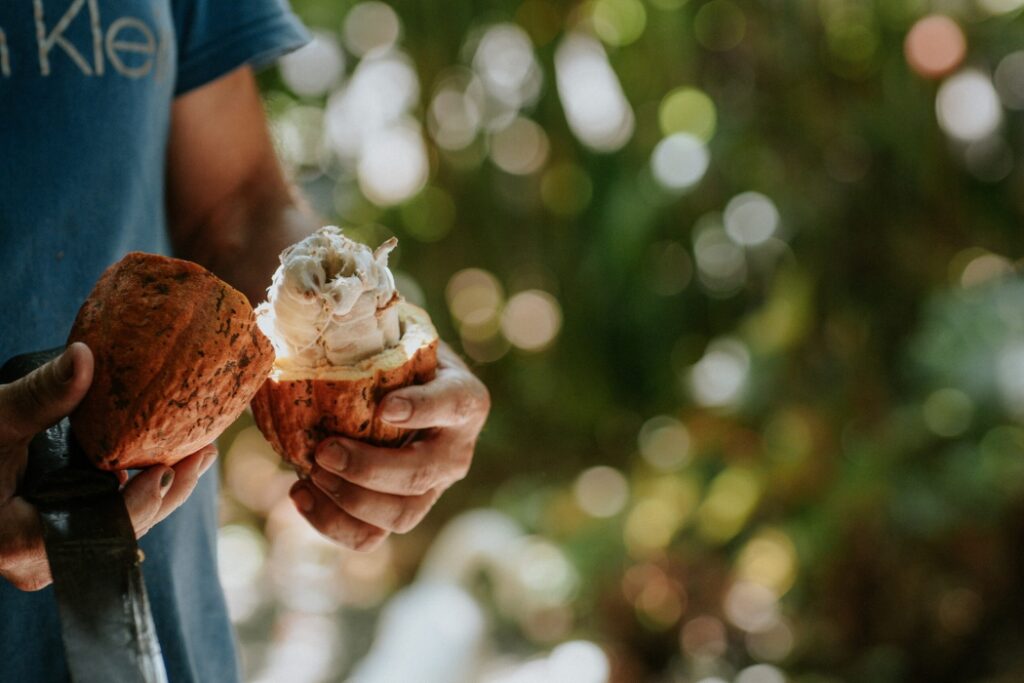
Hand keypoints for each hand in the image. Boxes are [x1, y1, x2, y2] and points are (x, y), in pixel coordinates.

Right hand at [0, 342, 217, 590]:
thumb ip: (40, 396)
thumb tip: (86, 356)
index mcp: (18, 541)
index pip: (98, 532)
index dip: (139, 502)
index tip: (168, 467)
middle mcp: (34, 561)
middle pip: (117, 534)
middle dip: (165, 493)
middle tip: (203, 454)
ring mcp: (42, 556)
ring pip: (114, 531)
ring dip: (156, 493)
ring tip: (197, 456)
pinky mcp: (49, 539)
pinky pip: (100, 523)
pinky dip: (131, 494)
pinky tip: (162, 464)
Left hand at [290, 343, 489, 550]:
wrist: (394, 390)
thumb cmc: (390, 355)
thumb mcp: (391, 334)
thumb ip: (366, 325)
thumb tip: (308, 308)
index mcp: (465, 398)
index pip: (455, 404)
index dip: (423, 409)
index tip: (385, 406)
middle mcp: (457, 450)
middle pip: (422, 474)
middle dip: (369, 469)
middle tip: (323, 450)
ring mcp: (433, 489)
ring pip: (401, 515)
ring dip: (349, 500)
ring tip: (308, 473)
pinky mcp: (401, 512)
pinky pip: (371, 537)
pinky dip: (330, 523)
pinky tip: (298, 492)